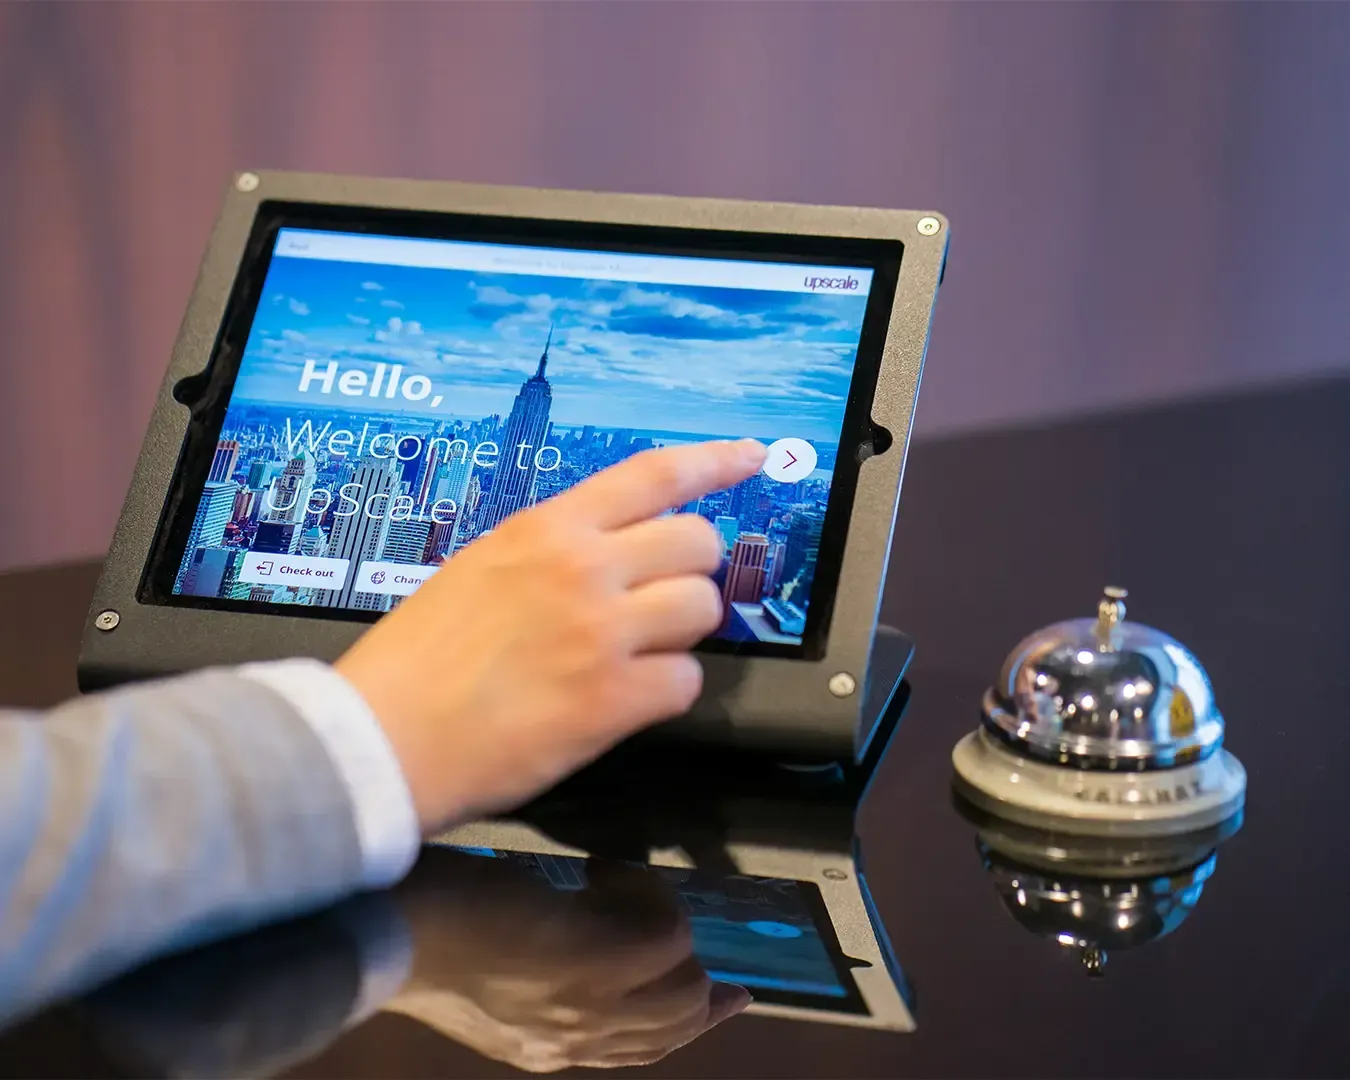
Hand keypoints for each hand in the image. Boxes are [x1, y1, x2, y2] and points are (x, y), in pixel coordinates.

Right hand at [335, 439, 767, 832]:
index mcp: (545, 531)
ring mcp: (602, 633)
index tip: (751, 456)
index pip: (653, 474)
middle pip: (698, 542)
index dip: (715, 461)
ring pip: (703, 609)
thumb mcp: (478, 569)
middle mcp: (582, 570)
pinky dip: (665, 692)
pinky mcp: (612, 700)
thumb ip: (550, 554)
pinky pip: (685, 681)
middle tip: (663, 597)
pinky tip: (624, 699)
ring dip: (681, 632)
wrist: (381, 738)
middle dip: (691, 570)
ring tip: (636, 652)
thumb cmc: (416, 662)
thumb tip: (609, 554)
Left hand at [387, 847, 749, 1071]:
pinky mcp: (597, 959)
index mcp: (545, 1048)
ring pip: (684, 984)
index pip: (641, 1050)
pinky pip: (668, 933)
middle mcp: (574, 1039)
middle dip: (697, 977)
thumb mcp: (484, 972)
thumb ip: (535, 975)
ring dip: (665, 921)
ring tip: (617, 886)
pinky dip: (645, 892)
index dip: (692, 1021)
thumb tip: (579, 933)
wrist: (385, 925)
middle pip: (676, 1024)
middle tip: (686, 927)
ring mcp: (590, 1003)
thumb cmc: (418, 930)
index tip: (727, 994)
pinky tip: (600, 871)